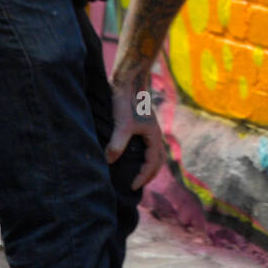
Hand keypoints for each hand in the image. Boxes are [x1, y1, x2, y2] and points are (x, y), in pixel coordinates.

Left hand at [105, 75, 165, 189]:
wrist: (129, 80)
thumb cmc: (126, 101)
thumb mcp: (122, 124)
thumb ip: (117, 143)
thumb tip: (109, 161)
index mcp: (153, 136)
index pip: (152, 163)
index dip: (143, 177)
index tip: (132, 186)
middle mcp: (155, 134)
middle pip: (158, 160)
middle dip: (149, 174)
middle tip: (137, 185)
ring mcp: (150, 129)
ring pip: (154, 153)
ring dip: (148, 165)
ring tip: (136, 174)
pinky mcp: (143, 125)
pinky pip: (147, 145)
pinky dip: (143, 155)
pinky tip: (131, 156)